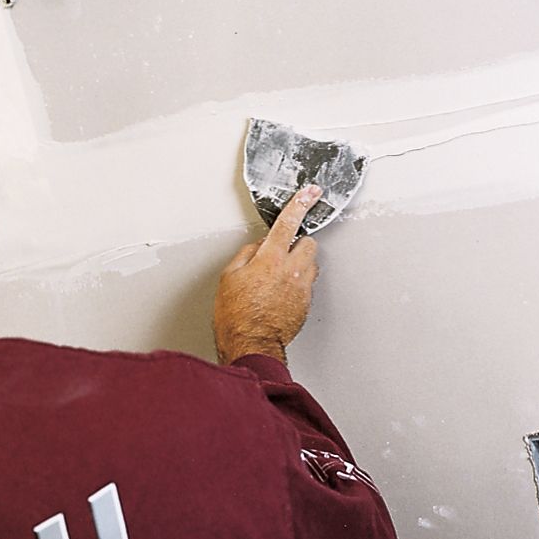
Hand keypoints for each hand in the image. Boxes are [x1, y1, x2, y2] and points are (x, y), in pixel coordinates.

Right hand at [213, 185, 321, 364]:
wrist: (250, 345)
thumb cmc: (235, 315)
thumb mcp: (228, 277)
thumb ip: (247, 254)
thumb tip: (258, 247)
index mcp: (271, 259)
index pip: (288, 223)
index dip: (300, 204)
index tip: (310, 193)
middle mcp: (292, 271)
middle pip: (308, 244)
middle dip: (298, 244)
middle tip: (281, 253)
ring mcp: (302, 289)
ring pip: (311, 265)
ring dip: (299, 264)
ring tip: (279, 277)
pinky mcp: (305, 304)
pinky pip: (307, 285)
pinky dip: (297, 284)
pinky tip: (280, 294)